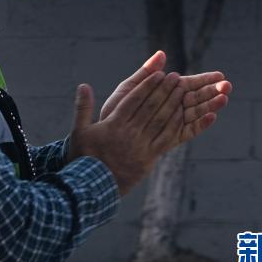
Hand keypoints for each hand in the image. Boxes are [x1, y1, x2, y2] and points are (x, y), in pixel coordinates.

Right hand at [65, 71, 189, 194]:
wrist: (92, 187)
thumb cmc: (83, 157)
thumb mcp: (78, 131)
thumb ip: (83, 107)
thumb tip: (83, 85)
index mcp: (114, 124)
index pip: (134, 100)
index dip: (147, 86)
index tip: (158, 74)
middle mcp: (130, 134)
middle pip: (151, 108)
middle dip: (164, 90)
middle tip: (175, 77)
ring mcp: (141, 147)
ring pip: (162, 121)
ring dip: (174, 104)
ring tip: (183, 91)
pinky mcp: (149, 159)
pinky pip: (166, 139)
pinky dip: (176, 125)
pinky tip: (183, 115)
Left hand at [100, 51, 231, 132]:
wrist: (108, 137)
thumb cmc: (117, 110)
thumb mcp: (130, 89)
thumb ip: (146, 73)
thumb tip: (162, 53)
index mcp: (163, 93)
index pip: (189, 84)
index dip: (205, 79)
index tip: (220, 74)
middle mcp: (171, 108)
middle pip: (196, 98)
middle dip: (213, 91)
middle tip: (228, 86)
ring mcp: (172, 123)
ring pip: (196, 113)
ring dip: (211, 106)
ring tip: (224, 98)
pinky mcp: (170, 138)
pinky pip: (188, 131)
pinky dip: (200, 125)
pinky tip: (211, 117)